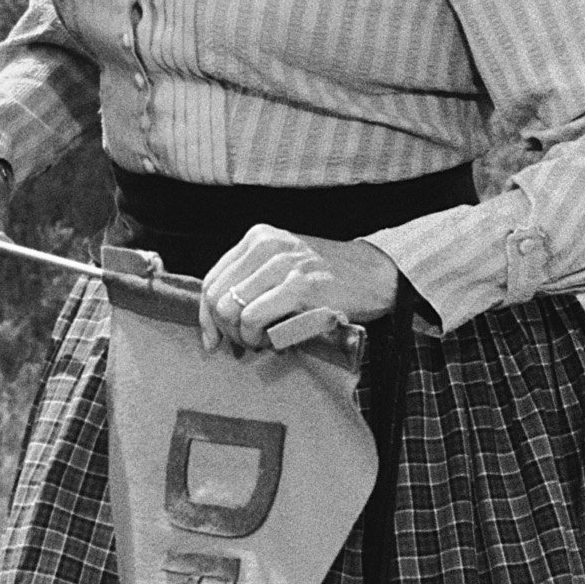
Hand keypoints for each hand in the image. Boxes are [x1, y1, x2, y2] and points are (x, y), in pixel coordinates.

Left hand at [197, 227, 399, 353]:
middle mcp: (266, 245)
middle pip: (217, 297)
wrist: (378, 273)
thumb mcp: (285, 263)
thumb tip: (215, 322)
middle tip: (244, 345)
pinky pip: (255, 319)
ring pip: (231, 310)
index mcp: (258, 238)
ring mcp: (283, 265)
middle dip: (224, 330)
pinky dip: (258, 338)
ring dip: (242, 337)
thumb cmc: (329, 276)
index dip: (206, 316)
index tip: (212, 340)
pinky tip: (275, 343)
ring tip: (262, 343)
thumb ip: (252, 281)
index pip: (212, 280)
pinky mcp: (300, 287)